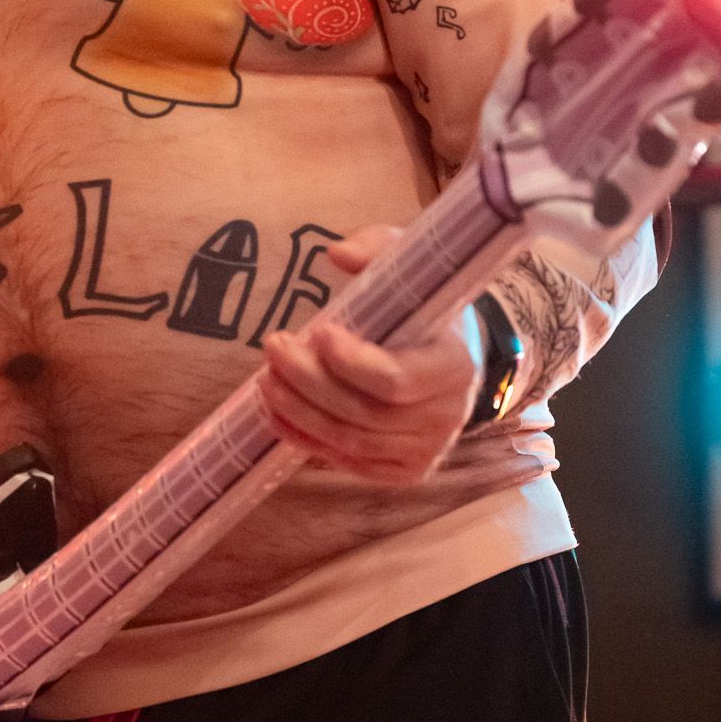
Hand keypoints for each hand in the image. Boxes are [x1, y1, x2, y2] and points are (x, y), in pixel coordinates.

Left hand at [259, 226, 484, 485]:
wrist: (453, 354)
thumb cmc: (423, 305)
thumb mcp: (407, 264)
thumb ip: (375, 250)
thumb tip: (337, 253)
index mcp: (455, 365)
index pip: (397, 380)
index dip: (351, 363)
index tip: (318, 333)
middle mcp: (447, 416)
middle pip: (365, 412)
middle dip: (308, 382)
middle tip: (274, 347)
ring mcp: (426, 450)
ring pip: (350, 441)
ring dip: (299, 411)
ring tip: (266, 379)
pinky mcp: (404, 471)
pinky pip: (348, 463)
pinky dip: (307, 440)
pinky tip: (277, 414)